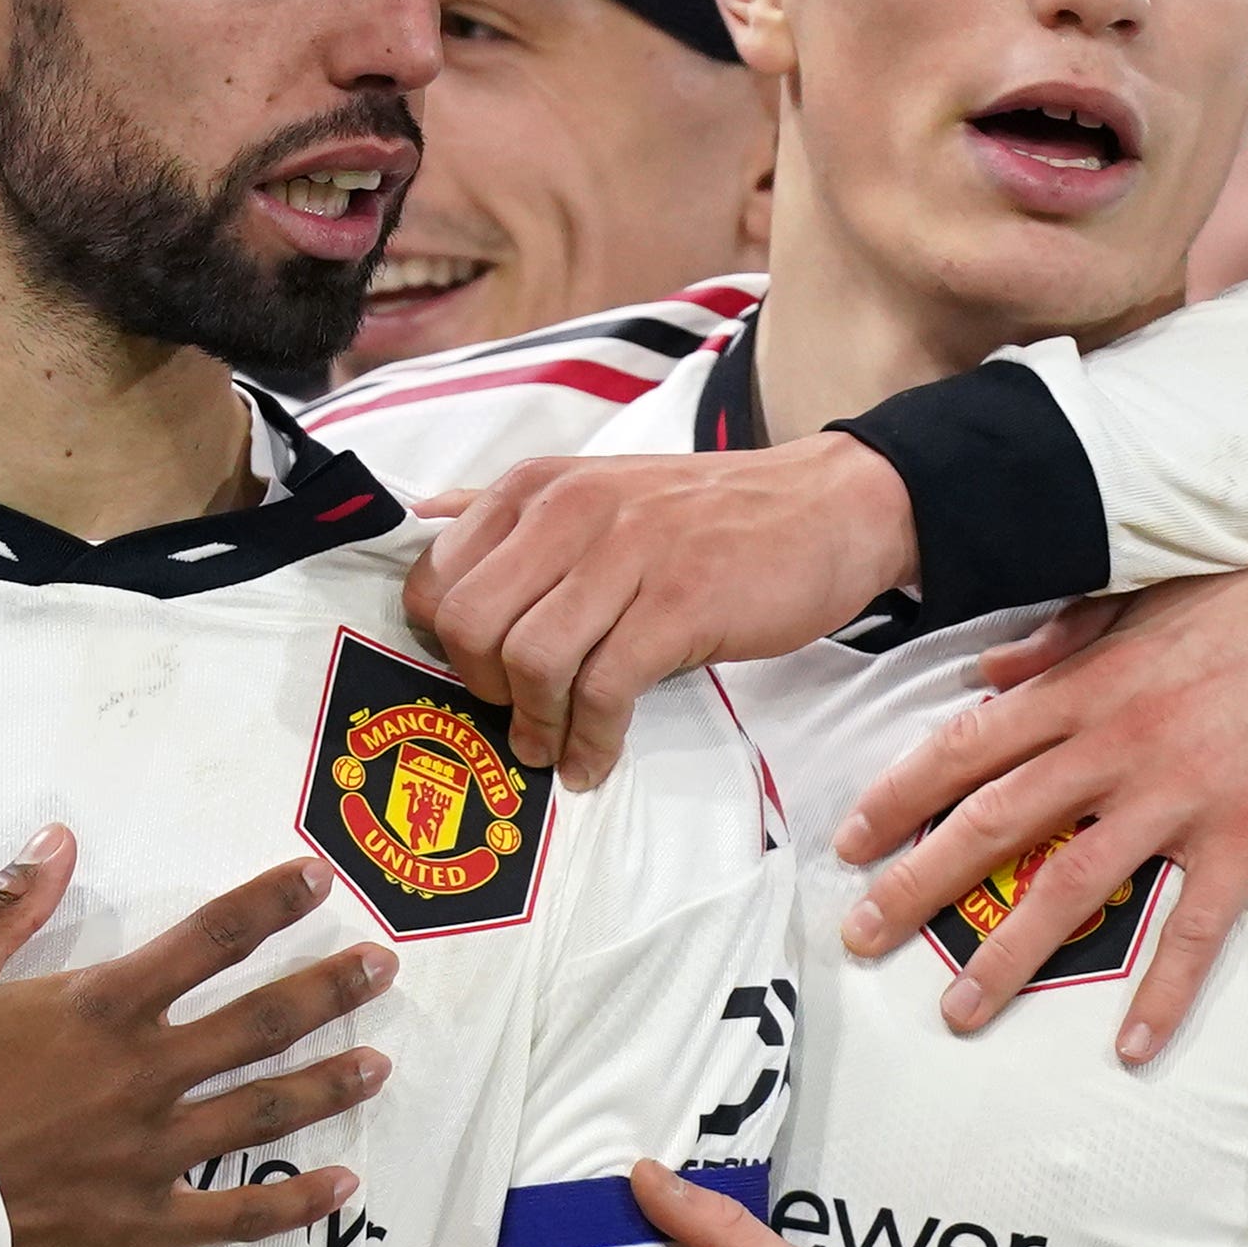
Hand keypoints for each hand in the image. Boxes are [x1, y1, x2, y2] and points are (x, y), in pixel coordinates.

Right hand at [0, 834, 388, 1246]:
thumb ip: (5, 906)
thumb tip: (60, 839)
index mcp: (98, 1008)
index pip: (209, 940)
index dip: (270, 904)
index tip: (319, 881)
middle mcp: (142, 1074)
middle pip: (259, 1022)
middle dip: (329, 989)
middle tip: (383, 968)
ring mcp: (150, 1153)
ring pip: (264, 1112)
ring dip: (328, 1084)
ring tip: (380, 1065)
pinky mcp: (140, 1224)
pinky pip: (235, 1217)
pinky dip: (294, 1204)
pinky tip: (342, 1186)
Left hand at [408, 440, 916, 786]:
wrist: (828, 507)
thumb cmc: (708, 515)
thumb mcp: (599, 489)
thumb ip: (509, 509)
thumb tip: (419, 515)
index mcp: (540, 487)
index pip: (438, 578)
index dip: (446, 645)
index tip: (481, 677)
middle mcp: (572, 510)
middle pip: (470, 624)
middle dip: (482, 689)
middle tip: (516, 717)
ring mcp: (628, 554)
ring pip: (531, 660)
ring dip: (536, 725)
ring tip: (554, 748)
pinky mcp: (681, 604)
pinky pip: (605, 690)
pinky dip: (591, 741)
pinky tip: (597, 759)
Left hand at [833, 551, 1247, 1060]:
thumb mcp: (1152, 600)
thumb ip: (1063, 641)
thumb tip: (984, 674)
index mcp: (1092, 686)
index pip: (969, 746)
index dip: (900, 796)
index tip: (851, 841)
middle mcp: (1121, 746)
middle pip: (995, 823)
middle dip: (917, 884)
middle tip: (861, 936)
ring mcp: (1182, 799)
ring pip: (1073, 887)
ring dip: (1008, 957)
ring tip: (959, 1011)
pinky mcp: (1247, 842)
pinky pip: (1194, 933)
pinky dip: (1162, 994)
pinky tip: (1128, 1048)